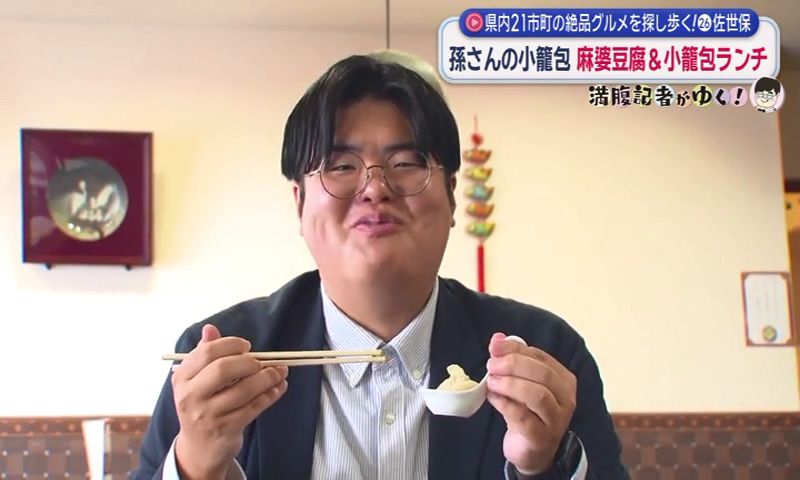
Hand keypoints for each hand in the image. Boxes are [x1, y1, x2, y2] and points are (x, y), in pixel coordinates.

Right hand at [172, 324, 288, 479]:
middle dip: (248, 361)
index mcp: (181, 378)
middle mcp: (191, 396)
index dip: (230, 345)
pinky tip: (279, 387)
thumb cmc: (201, 405)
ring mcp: (208, 415)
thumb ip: (204, 354)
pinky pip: (254, 407)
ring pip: (243, 389)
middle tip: (261, 362)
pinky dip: (271, 394)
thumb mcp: (196, 380)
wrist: (199, 448)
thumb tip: (210, 328)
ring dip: (267, 377)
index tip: (246, 346)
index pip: (206, 353)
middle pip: (222, 369)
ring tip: (280, 372)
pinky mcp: (226, 429)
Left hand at [486, 332, 576, 474]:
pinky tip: (492, 397)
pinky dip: (504, 403)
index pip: (541, 357)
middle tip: (491, 365)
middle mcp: (566, 398)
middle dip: (514, 365)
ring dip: (510, 384)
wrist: (533, 452)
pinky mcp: (541, 437)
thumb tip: (497, 339)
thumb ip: (512, 360)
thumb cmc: (528, 412)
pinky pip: (523, 416)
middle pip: (543, 374)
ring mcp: (556, 419)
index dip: (516, 349)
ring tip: (491, 382)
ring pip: (537, 395)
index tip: (495, 346)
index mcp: (563, 379)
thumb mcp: (522, 384)